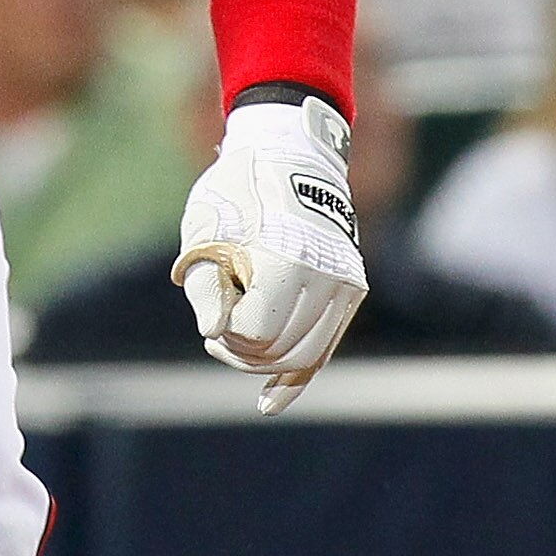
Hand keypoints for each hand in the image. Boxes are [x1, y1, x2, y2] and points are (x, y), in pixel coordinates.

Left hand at [171, 95, 366, 415]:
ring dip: (266, 360)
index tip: (210, 319)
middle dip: (243, 353)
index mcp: (288, 260)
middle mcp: (327, 276)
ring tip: (234, 339)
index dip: (226, 336)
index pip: (256, 332)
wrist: (288, 153)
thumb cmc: (237, 191)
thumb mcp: (205, 231)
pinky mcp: (350, 289)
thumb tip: (215, 335)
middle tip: (217, 335)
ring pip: (305, 355)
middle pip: (282, 350)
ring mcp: (345, 284)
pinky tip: (269, 402)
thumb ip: (205, 288)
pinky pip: (325, 345)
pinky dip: (297, 375)